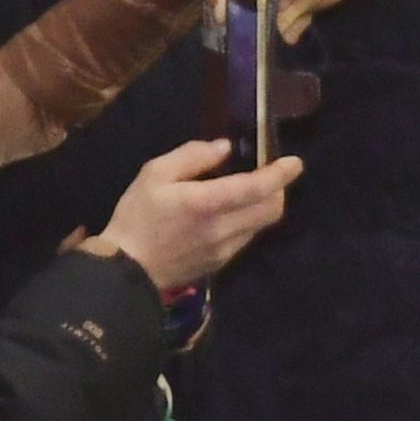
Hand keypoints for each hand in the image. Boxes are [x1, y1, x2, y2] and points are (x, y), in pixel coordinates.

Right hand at [85, 137, 300, 289]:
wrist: (124, 272)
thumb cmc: (137, 217)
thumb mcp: (154, 174)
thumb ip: (192, 156)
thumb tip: (224, 148)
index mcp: (206, 204)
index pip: (256, 188)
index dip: (280, 174)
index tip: (295, 162)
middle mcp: (223, 229)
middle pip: (272, 210)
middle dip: (279, 190)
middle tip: (270, 174)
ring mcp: (224, 250)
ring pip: (262, 226)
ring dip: (265, 206)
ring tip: (251, 190)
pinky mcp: (220, 264)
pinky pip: (247, 238)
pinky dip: (250, 221)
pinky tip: (233, 212)